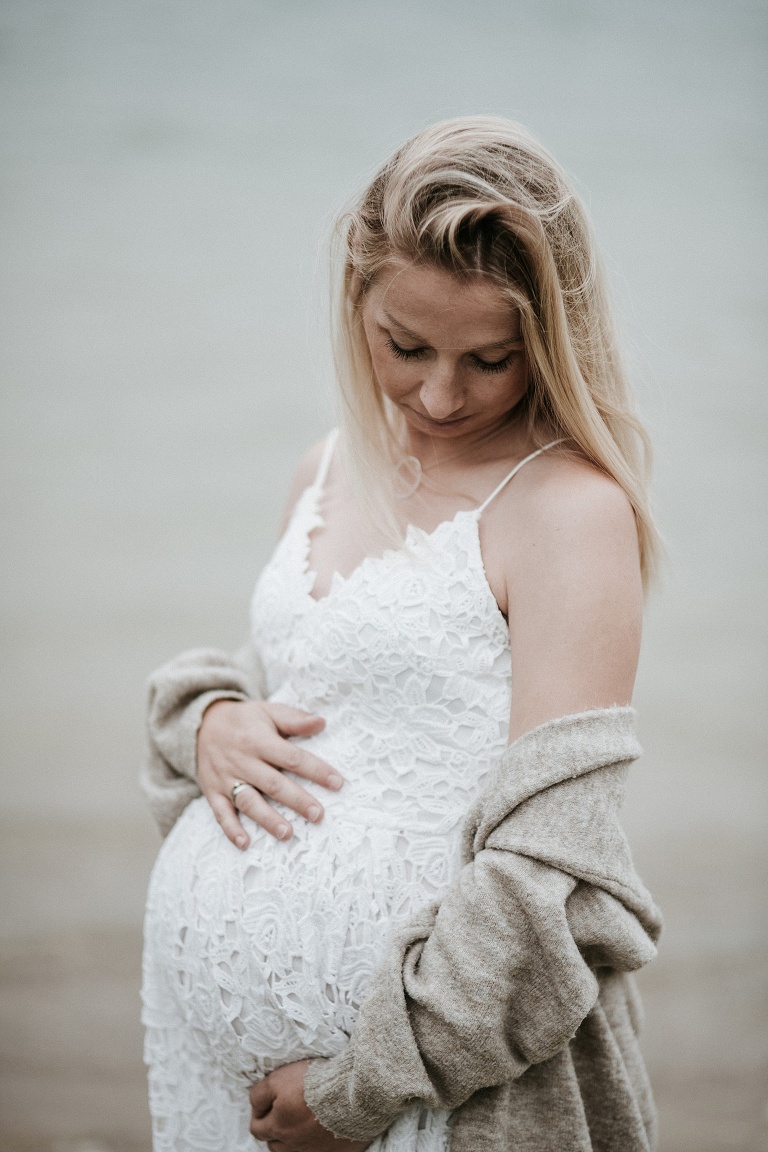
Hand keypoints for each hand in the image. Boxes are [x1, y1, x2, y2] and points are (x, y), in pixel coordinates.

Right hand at [197, 699, 343, 848]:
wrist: (202, 723)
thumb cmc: (245, 720)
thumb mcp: (268, 711)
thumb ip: (294, 719)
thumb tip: (322, 722)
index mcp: (259, 739)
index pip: (291, 757)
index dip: (315, 770)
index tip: (337, 783)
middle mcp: (242, 760)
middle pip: (273, 783)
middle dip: (296, 800)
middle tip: (318, 815)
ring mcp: (226, 778)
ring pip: (248, 801)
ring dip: (267, 819)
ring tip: (287, 833)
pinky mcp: (212, 792)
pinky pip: (220, 813)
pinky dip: (231, 829)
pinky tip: (245, 843)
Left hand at [250, 1061, 371, 1150]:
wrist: (354, 1091)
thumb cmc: (315, 1082)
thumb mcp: (278, 1079)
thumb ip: (259, 1094)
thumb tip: (255, 1106)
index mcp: (279, 1128)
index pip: (257, 1129)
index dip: (259, 1114)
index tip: (267, 1102)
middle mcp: (295, 1145)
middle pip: (276, 1145)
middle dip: (276, 1129)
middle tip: (285, 1111)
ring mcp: (317, 1151)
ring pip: (296, 1150)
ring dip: (295, 1139)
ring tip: (303, 1120)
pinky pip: (321, 1151)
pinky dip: (318, 1142)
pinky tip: (323, 1127)